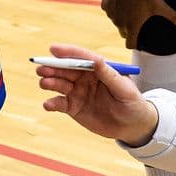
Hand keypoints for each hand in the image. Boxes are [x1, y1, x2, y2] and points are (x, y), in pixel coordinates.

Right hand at [37, 43, 159, 144]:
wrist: (133, 126)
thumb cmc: (132, 102)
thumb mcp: (124, 88)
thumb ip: (109, 75)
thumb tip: (97, 60)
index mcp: (97, 69)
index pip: (80, 57)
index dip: (67, 52)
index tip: (53, 49)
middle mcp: (84, 78)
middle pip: (65, 69)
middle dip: (52, 68)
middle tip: (42, 69)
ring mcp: (77, 92)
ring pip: (59, 84)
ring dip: (50, 83)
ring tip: (45, 84)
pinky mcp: (73, 108)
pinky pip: (59, 104)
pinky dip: (52, 103)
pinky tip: (48, 105)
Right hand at [100, 0, 175, 49]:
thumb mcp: (160, 5)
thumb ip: (173, 17)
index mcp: (132, 27)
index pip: (131, 45)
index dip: (136, 43)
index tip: (139, 39)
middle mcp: (119, 24)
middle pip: (124, 33)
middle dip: (130, 28)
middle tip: (138, 17)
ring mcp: (111, 14)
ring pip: (116, 21)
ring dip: (122, 17)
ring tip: (131, 6)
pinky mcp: (105, 5)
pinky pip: (110, 10)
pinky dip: (115, 7)